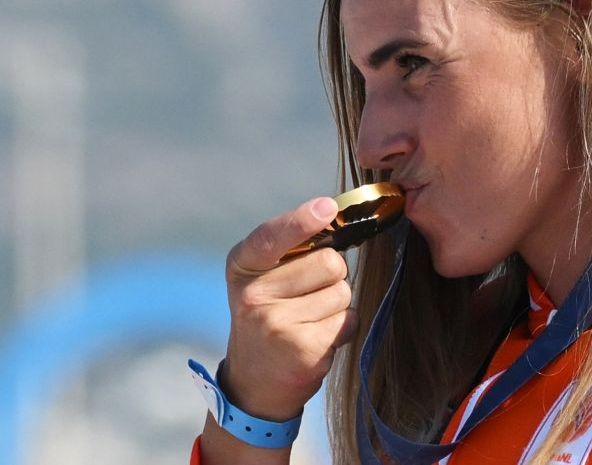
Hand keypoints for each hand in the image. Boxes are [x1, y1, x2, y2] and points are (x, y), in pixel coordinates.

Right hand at [219, 197, 357, 421]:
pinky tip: (317, 339)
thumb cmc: (269, 317)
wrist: (255, 383)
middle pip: (329, 261)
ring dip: (337, 305)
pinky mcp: (303, 349)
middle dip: (333, 276)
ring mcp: (276, 324)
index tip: (327, 208)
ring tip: (310, 321)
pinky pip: (349, 320)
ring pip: (343, 292)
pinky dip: (343, 329)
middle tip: (309, 296)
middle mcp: (253, 294)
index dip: (302, 220)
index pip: (272, 236)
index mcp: (242, 267)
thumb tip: (336, 218)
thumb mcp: (263, 279)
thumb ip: (292, 251)